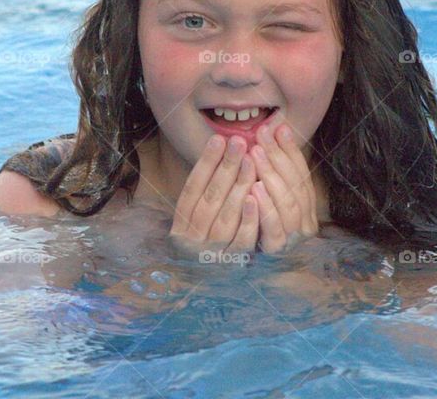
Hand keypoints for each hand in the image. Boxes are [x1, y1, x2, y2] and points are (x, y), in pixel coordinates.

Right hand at [169, 134, 259, 255]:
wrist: (205, 295)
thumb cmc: (206, 250)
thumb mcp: (197, 227)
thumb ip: (206, 199)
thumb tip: (221, 157)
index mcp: (180, 227)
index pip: (192, 189)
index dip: (205, 163)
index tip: (219, 139)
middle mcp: (191, 240)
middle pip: (210, 198)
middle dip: (226, 167)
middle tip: (241, 142)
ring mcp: (211, 254)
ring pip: (226, 215)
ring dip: (240, 186)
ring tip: (252, 160)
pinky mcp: (231, 266)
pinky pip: (241, 239)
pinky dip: (249, 218)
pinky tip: (257, 196)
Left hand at [249, 123, 318, 252]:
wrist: (247, 272)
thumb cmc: (256, 227)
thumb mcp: (268, 197)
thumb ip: (273, 170)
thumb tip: (277, 128)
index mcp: (307, 208)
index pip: (302, 173)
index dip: (290, 150)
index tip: (277, 128)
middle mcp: (306, 223)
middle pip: (295, 185)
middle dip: (278, 158)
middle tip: (261, 138)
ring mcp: (293, 238)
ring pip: (288, 204)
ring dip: (272, 177)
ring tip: (257, 157)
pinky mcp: (276, 252)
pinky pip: (274, 228)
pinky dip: (265, 207)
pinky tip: (252, 189)